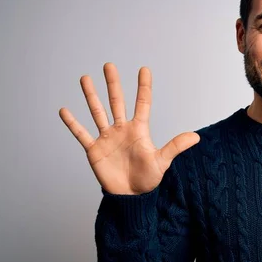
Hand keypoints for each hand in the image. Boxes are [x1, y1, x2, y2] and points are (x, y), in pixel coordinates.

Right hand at [59, 62, 199, 194]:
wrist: (131, 196)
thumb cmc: (148, 179)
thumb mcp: (162, 161)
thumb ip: (175, 146)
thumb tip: (196, 137)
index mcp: (139, 130)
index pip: (142, 103)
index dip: (143, 87)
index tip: (144, 69)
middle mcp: (122, 130)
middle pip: (117, 102)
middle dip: (113, 84)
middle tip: (109, 65)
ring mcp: (107, 138)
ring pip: (98, 112)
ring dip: (91, 96)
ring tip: (85, 78)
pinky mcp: (94, 150)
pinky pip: (82, 134)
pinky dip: (73, 123)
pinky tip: (64, 110)